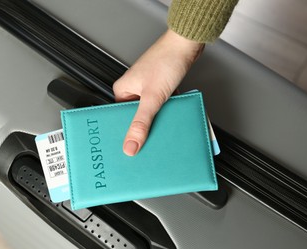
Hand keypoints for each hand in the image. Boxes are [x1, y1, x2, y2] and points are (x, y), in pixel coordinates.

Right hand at [113, 29, 203, 155]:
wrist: (186, 44)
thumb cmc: (167, 60)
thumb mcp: (152, 98)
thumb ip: (141, 123)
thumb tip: (130, 145)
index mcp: (122, 90)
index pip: (120, 119)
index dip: (127, 133)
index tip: (134, 146)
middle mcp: (132, 89)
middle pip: (136, 117)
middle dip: (145, 126)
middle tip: (151, 136)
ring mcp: (146, 88)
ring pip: (150, 112)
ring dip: (158, 118)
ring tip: (164, 122)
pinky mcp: (159, 87)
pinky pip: (160, 105)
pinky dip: (167, 110)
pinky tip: (172, 113)